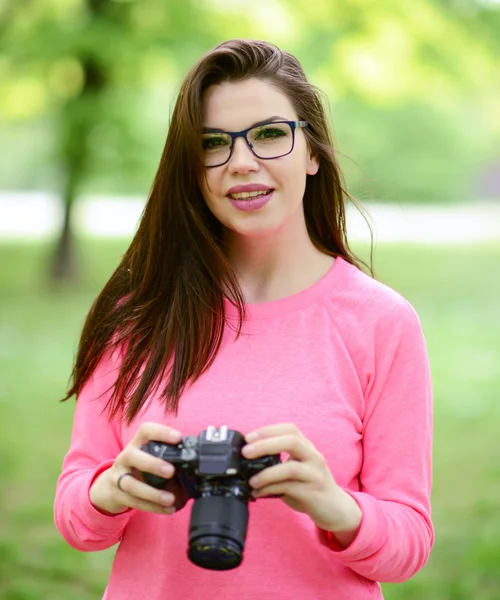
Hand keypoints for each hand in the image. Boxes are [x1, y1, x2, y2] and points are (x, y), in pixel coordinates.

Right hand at [89, 422, 181, 515]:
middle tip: (171, 471)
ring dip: (152, 493)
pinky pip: (133, 502)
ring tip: (171, 499)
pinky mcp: (116, 494)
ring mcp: (117, 476)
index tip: (178, 438)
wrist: (109, 486)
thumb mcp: (148, 457)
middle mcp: (125, 457)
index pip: (145, 431)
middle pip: (132, 456)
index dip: (161, 432)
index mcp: (137, 444)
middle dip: (152, 464)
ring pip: (131, 485)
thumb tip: (196, 464)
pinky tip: (168, 509)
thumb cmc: (138, 468)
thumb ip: (167, 457)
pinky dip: (152, 507)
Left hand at [242, 423, 361, 535]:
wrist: (335, 509)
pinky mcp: (314, 493)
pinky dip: (271, 489)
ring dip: (267, 473)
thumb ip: (277, 462)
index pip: (290, 429)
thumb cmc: (309, 486)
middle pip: (292, 441)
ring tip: (251, 480)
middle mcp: (314, 457)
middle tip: (246, 452)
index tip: (248, 437)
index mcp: (307, 447)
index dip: (268, 430)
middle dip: (266, 444)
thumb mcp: (295, 469)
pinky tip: (259, 492)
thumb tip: (246, 461)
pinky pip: (290, 488)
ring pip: (291, 467)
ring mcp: (315, 474)